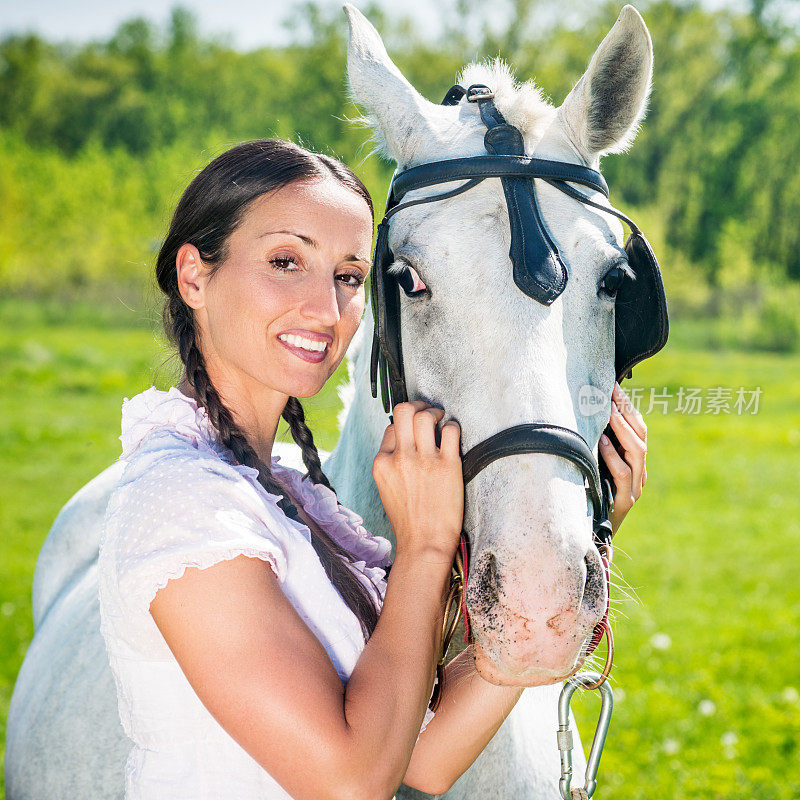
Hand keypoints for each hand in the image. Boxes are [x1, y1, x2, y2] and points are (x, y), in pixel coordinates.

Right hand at [372, 401, 462, 563]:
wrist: (425, 545)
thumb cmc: (409, 521)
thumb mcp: (387, 489)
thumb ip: (392, 464)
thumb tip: (403, 441)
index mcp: (382, 464)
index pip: (391, 427)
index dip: (403, 424)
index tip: (414, 429)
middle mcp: (401, 458)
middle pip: (404, 411)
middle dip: (418, 405)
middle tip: (427, 412)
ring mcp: (424, 460)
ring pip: (426, 415)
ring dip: (436, 413)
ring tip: (441, 420)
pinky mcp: (448, 465)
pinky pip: (451, 430)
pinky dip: (453, 427)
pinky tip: (453, 435)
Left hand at [599, 382, 647, 533]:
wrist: (592, 537)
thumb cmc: (588, 496)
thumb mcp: (592, 466)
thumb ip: (595, 445)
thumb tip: (581, 412)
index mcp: (635, 461)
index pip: (638, 427)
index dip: (627, 406)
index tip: (612, 385)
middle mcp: (639, 472)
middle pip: (641, 435)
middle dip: (626, 412)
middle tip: (610, 392)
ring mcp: (634, 488)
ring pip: (637, 452)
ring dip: (622, 429)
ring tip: (608, 411)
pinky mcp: (623, 502)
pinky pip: (622, 475)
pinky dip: (612, 456)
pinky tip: (600, 441)